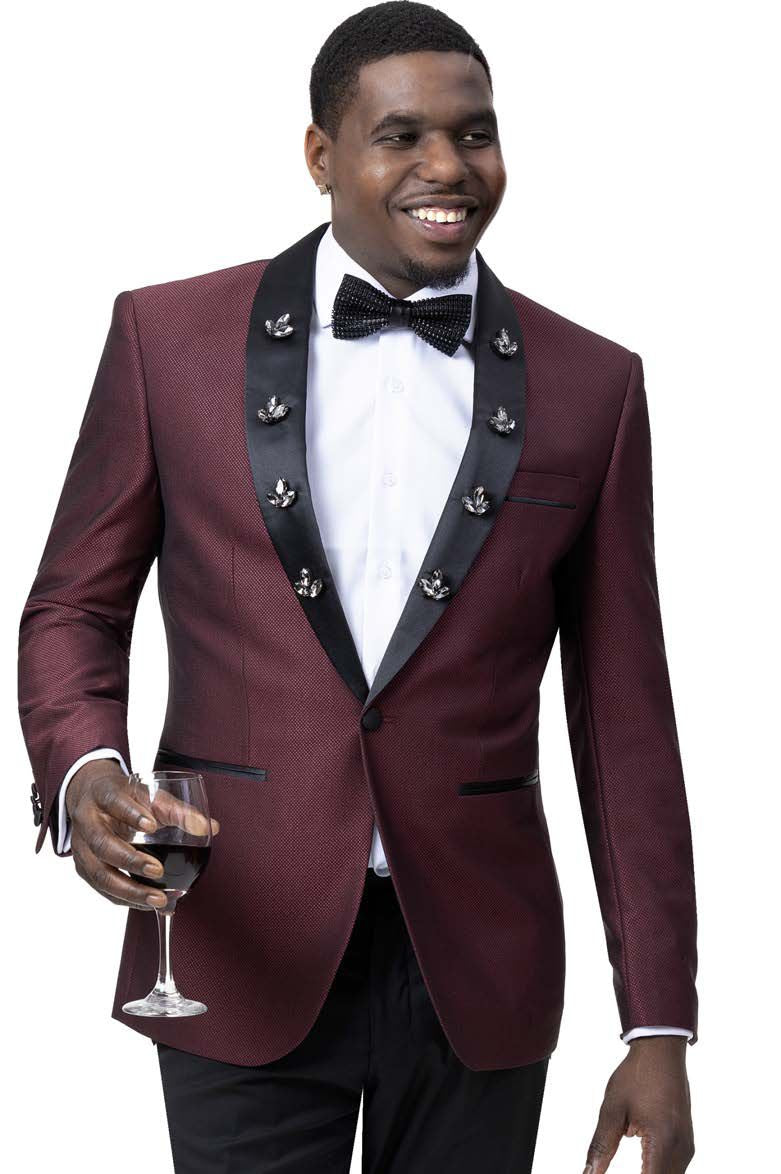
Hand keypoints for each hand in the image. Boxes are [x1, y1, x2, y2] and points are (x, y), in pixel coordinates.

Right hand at [65, 760, 219, 910]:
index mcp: (103, 794)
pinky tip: (148, 904)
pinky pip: (102, 888)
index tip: (152, 825)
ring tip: (158, 899)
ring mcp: (81, 846)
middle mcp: (87, 820)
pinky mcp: (83, 867)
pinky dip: (126, 899)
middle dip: (130, 860)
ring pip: (99, 873)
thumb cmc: (126, 797)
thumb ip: (178, 811)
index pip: (113, 801)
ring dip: (129, 889)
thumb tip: (209, 827)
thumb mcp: (150, 795)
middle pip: (102, 843)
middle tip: (158, 870)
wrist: (94, 798)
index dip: (131, 814)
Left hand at [584, 1037, 693, 1171]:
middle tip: (605, 1170)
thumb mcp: (612, 1110)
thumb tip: (589, 1173)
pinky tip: (641, 1166)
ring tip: (630, 1160)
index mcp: (663, 1143)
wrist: (661, 1050)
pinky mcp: (686, 1143)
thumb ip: (601, 1146)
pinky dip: (656, 1171)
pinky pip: (674, 1169)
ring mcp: (686, 1147)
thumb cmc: (637, 1075)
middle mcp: (680, 1150)